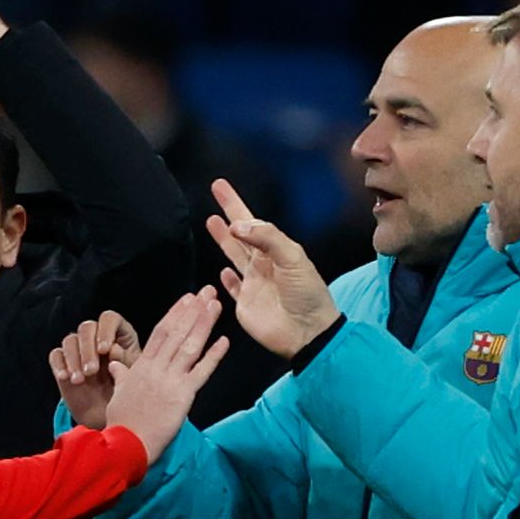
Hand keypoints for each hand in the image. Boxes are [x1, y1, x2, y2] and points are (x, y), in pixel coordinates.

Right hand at [50, 311, 142, 429]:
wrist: (110, 413)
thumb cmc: (126, 391)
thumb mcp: (132, 377)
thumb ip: (125, 361)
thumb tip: (113, 350)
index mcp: (119, 334)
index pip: (109, 319)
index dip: (105, 331)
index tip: (104, 350)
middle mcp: (97, 337)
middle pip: (87, 328)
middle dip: (87, 349)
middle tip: (92, 371)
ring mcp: (79, 348)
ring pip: (70, 340)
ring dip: (73, 359)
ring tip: (80, 380)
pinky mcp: (64, 361)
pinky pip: (56, 355)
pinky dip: (59, 365)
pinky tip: (66, 378)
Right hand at [103, 288, 228, 461]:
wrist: (126, 444)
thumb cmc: (121, 422)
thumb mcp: (118, 395)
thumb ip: (122, 377)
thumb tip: (117, 365)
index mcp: (142, 366)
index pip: (161, 332)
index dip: (176, 313)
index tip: (187, 298)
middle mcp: (157, 368)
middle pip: (178, 332)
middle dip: (194, 310)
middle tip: (207, 291)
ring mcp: (170, 380)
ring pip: (190, 345)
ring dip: (204, 323)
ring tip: (216, 305)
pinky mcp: (183, 395)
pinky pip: (202, 372)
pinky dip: (214, 356)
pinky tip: (225, 341)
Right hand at [205, 178, 339, 358]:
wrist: (308, 332)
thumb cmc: (308, 294)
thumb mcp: (293, 258)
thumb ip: (266, 238)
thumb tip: (237, 226)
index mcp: (276, 250)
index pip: (252, 221)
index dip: (235, 204)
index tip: (220, 187)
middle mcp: (263, 264)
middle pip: (240, 234)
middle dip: (228, 213)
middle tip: (215, 193)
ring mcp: (253, 284)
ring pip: (234, 255)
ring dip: (223, 239)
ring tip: (211, 221)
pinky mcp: (245, 304)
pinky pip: (233, 288)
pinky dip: (227, 280)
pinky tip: (223, 271)